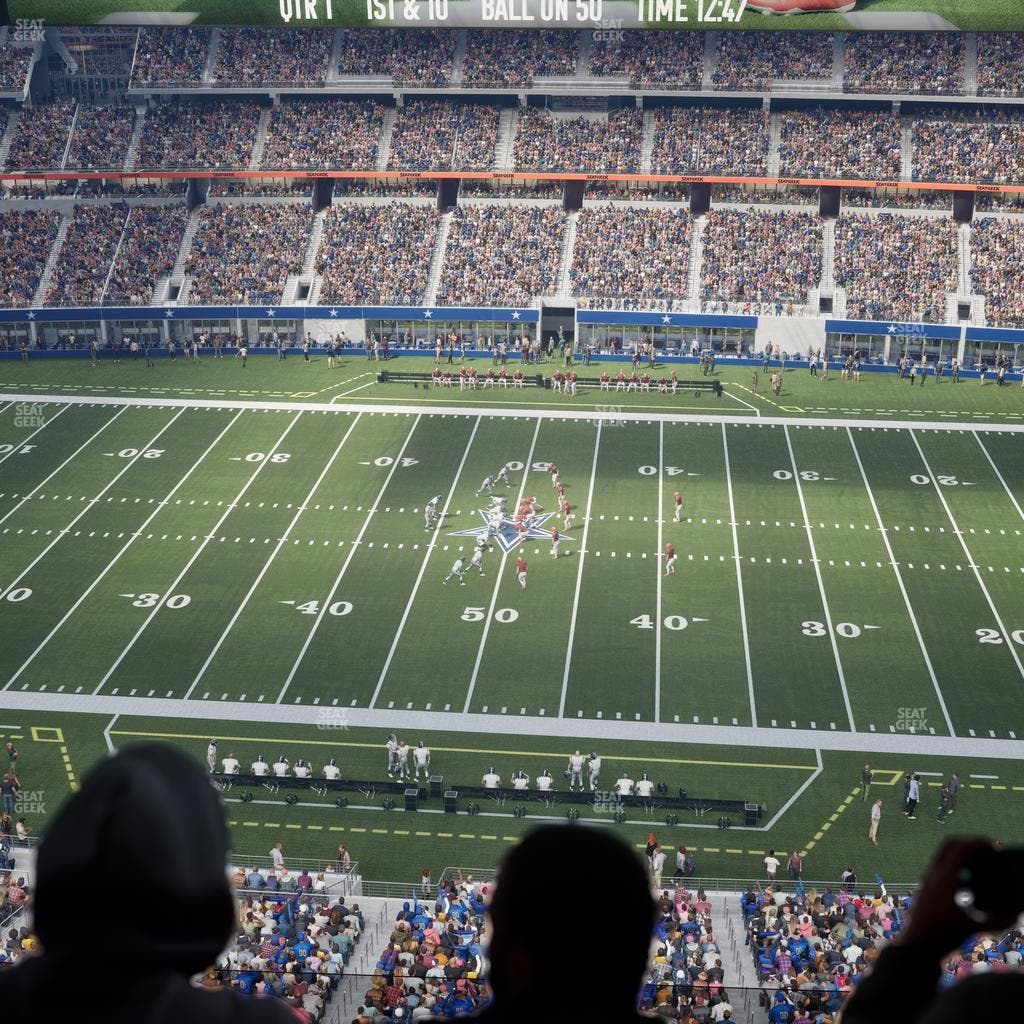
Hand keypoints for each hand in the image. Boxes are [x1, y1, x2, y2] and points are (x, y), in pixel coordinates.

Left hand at [899, 838, 1018, 955]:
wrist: (915, 946)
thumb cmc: (943, 937)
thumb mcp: (973, 929)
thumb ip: (996, 922)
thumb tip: (1015, 916)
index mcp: (944, 879)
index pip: (961, 848)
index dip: (979, 843)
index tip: (995, 846)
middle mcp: (932, 874)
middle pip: (950, 844)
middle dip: (970, 843)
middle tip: (988, 850)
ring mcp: (926, 880)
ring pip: (943, 855)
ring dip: (962, 854)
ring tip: (981, 863)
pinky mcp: (925, 887)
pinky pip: (940, 867)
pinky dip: (955, 866)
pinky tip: (969, 881)